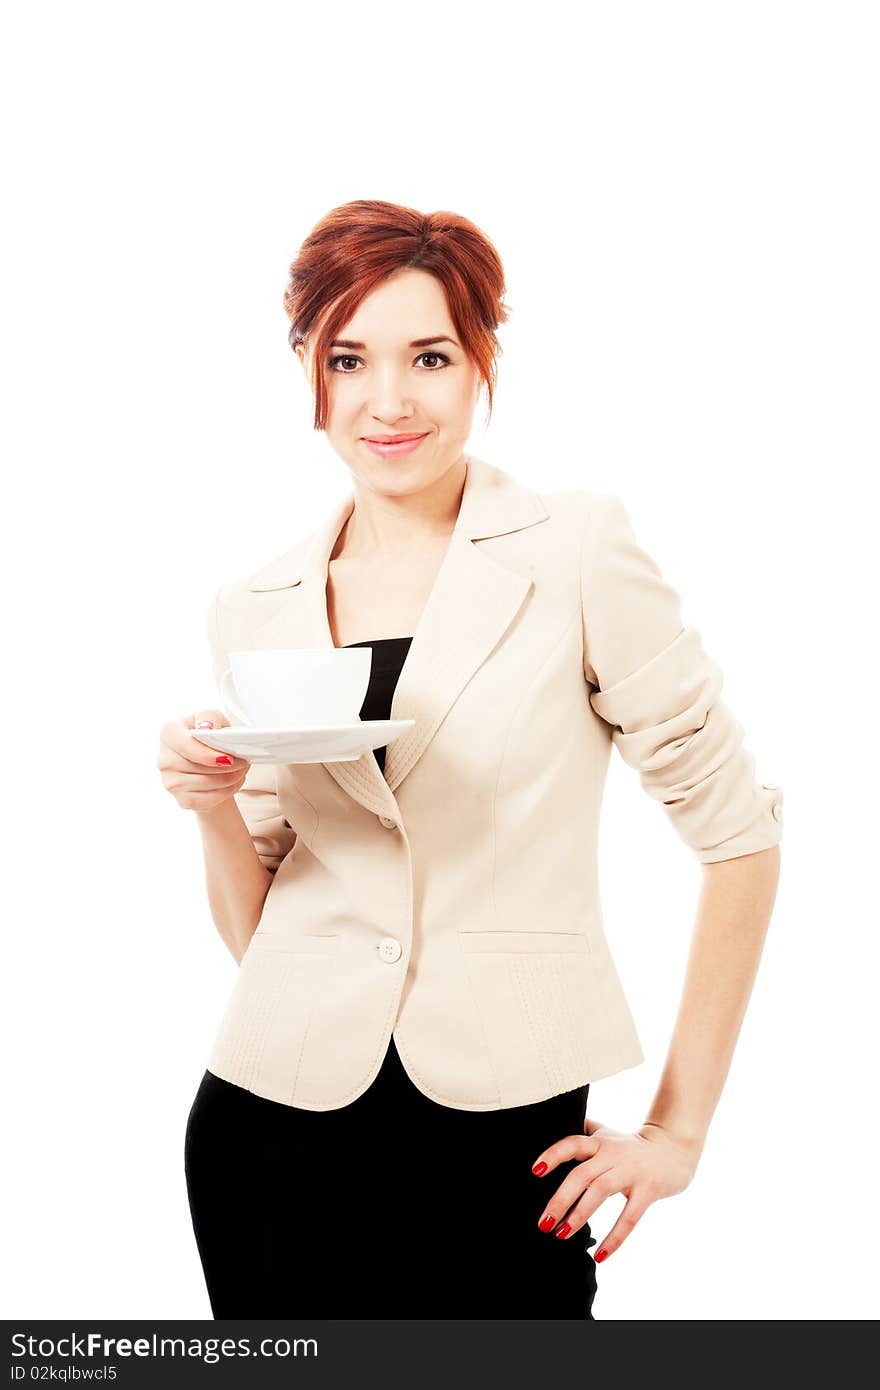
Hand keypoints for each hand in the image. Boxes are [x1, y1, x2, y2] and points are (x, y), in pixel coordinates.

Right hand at [157, 710, 250, 811]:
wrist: (208, 761)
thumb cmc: (209, 735)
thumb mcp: (212, 718)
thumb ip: (209, 718)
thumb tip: (207, 728)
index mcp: (169, 733)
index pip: (185, 745)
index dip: (207, 754)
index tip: (228, 758)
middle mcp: (164, 759)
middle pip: (196, 767)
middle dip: (226, 767)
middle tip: (244, 762)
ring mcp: (170, 782)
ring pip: (205, 784)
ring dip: (229, 779)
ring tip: (241, 770)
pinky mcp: (182, 800)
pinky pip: (207, 800)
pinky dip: (225, 792)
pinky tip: (233, 782)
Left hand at [531, 1116, 701, 1260]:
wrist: (674, 1148)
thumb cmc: (633, 1145)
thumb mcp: (607, 1133)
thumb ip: (585, 1132)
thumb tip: (556, 1124)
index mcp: (600, 1142)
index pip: (572, 1144)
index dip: (553, 1155)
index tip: (535, 1172)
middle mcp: (612, 1155)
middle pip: (581, 1175)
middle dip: (559, 1200)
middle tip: (543, 1223)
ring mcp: (630, 1172)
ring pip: (599, 1193)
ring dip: (578, 1216)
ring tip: (561, 1235)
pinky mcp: (648, 1191)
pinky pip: (629, 1217)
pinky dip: (614, 1238)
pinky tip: (601, 1256)